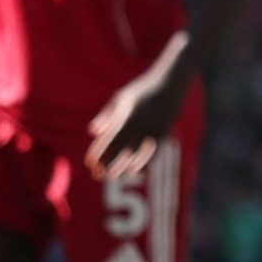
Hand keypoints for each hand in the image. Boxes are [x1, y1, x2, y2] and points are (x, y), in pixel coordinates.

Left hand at [86, 64, 190, 180]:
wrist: (172, 83)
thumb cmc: (142, 90)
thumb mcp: (121, 98)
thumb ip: (106, 116)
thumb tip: (92, 133)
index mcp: (125, 115)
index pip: (107, 139)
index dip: (98, 153)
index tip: (89, 163)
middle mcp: (138, 125)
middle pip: (120, 150)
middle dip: (108, 164)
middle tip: (97, 176)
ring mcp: (153, 131)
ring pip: (136, 155)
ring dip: (123, 168)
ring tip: (113, 178)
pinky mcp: (164, 134)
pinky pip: (152, 154)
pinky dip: (142, 163)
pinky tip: (133, 170)